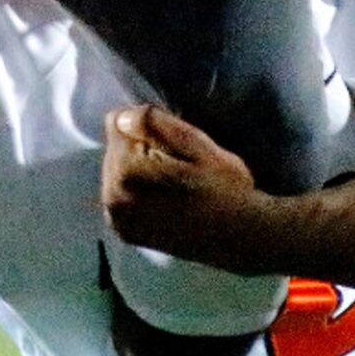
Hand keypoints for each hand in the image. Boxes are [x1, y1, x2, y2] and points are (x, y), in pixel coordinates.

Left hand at [102, 105, 275, 270]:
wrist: (241, 238)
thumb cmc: (225, 188)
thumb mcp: (198, 145)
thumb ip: (155, 124)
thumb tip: (120, 116)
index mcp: (127, 172)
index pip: (117, 122)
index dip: (146, 126)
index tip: (173, 144)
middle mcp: (113, 197)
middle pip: (115, 145)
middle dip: (140, 146)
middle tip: (179, 164)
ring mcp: (117, 218)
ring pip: (116, 167)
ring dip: (139, 167)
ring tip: (175, 183)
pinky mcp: (125, 232)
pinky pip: (120, 191)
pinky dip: (138, 189)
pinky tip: (165, 198)